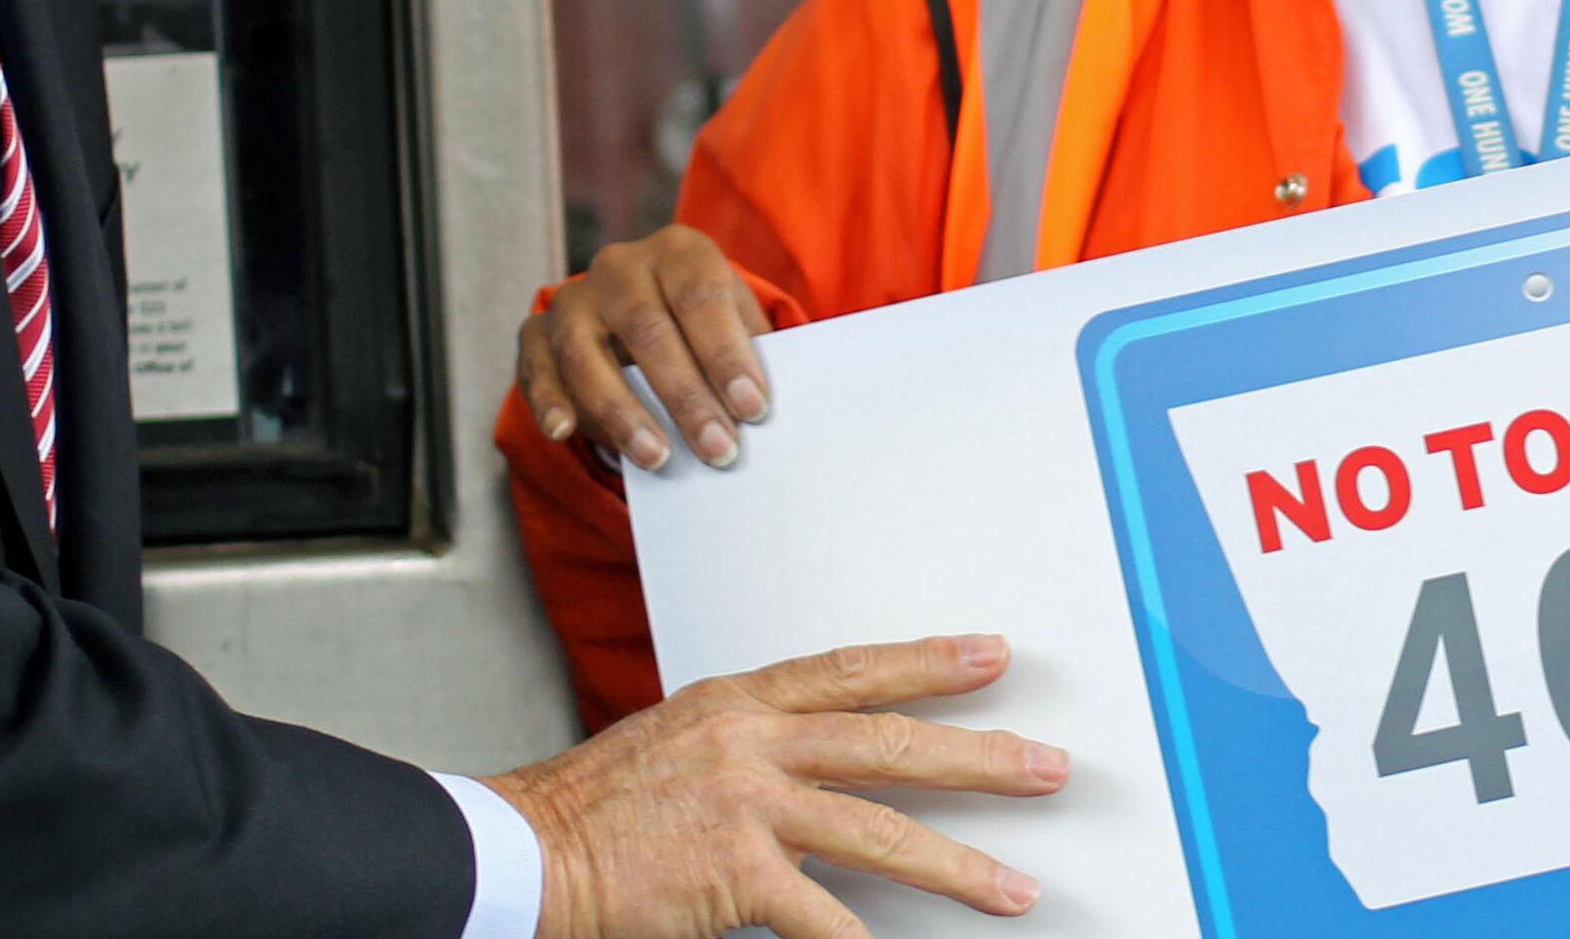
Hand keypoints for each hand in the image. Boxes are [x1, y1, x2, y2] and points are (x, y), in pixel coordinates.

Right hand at [489, 634, 1067, 938]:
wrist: (523, 849)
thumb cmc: (593, 806)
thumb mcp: (677, 740)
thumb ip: (749, 745)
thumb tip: (816, 761)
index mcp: (737, 701)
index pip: (853, 671)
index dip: (928, 662)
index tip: (991, 656)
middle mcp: (750, 742)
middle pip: (889, 743)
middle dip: (979, 757)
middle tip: (1046, 766)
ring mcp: (746, 805)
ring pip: (878, 830)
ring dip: (957, 864)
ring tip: (1015, 887)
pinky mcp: (734, 872)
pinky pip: (822, 917)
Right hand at [515, 224, 771, 470]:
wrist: (639, 309)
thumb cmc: (700, 323)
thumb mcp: (734, 320)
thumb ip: (750, 354)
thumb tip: (761, 410)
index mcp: (678, 251)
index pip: (701, 295)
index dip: (726, 353)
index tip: (752, 408)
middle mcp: (620, 267)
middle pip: (647, 328)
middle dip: (685, 396)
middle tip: (717, 448)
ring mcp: (573, 299)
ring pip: (587, 354)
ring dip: (623, 412)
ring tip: (658, 457)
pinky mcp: (537, 334)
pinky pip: (538, 369)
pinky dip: (549, 401)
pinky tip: (564, 430)